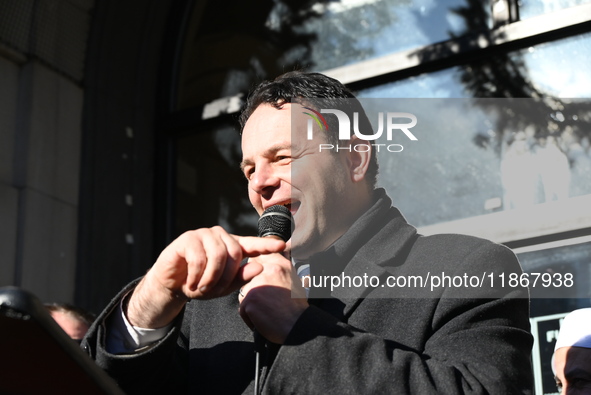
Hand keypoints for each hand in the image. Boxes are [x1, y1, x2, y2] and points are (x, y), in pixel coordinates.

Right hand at [127, 226, 285, 327]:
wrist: (172, 284)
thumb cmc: (200, 283)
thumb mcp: (222, 287)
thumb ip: (241, 278)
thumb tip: (260, 266)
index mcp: (232, 247)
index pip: (253, 244)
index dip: (267, 245)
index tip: (283, 245)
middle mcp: (220, 237)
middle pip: (234, 253)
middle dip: (225, 278)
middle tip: (212, 291)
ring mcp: (204, 234)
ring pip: (217, 256)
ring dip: (210, 278)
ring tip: (200, 288)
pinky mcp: (188, 238)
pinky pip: (198, 257)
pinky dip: (195, 275)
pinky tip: (190, 282)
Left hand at [238, 253, 307, 343]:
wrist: (298, 327)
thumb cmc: (297, 309)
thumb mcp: (294, 281)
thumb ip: (280, 270)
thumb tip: (266, 264)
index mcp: (281, 264)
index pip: (260, 258)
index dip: (258, 270)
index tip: (264, 282)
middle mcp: (268, 270)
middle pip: (249, 277)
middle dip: (253, 290)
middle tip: (269, 302)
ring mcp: (257, 284)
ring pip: (244, 293)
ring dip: (252, 304)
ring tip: (268, 311)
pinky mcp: (250, 299)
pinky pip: (243, 308)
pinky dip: (250, 317)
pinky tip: (264, 320)